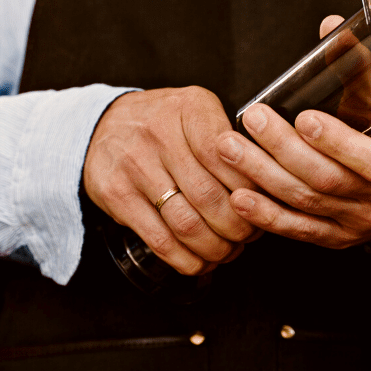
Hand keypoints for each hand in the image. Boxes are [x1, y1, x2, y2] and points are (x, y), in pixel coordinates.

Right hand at [83, 87, 258, 275]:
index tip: (262, 206)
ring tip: (227, 251)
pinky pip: (159, 240)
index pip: (230, 158)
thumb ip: (230, 140)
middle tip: (248, 237)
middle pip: (210, 198)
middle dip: (237, 228)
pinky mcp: (117, 196)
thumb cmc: (163, 123)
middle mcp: (160, 134)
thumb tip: (267, 186)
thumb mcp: (197, 110)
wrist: (102, 124)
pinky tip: (200, 261)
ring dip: (214, 248)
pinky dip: (186, 260)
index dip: (251, 191)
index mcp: (190, 109)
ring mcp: (135, 166)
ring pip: (187, 225)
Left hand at [214, 16, 370, 249]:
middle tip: (251, 120)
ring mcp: (356, 222)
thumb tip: (329, 26)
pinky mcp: (334, 238)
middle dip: (283, 149)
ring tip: (229, 149)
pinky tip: (239, 197)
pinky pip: (297, 229)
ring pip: (306, 202)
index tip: (303, 117)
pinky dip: (266, 216)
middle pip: (326, 178)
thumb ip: (361, 70)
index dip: (335, 141)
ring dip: (263, 176)